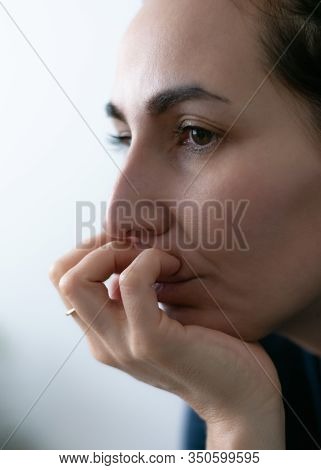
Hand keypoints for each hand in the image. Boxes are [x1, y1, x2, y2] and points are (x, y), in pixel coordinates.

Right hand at [49, 235, 284, 448]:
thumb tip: (127, 256)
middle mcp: (104, 342)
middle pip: (60, 275)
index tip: (129, 245)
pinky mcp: (150, 342)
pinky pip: (129, 281)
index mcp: (104, 334)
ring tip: (159, 259)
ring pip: (78, 278)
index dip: (89, 250)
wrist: (242, 395)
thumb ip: (137, 298)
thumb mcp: (163, 318)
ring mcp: (122, 344)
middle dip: (96, 245)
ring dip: (120, 250)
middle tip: (138, 248)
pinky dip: (150, 260)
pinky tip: (175, 267)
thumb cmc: (211, 348)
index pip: (63, 279)